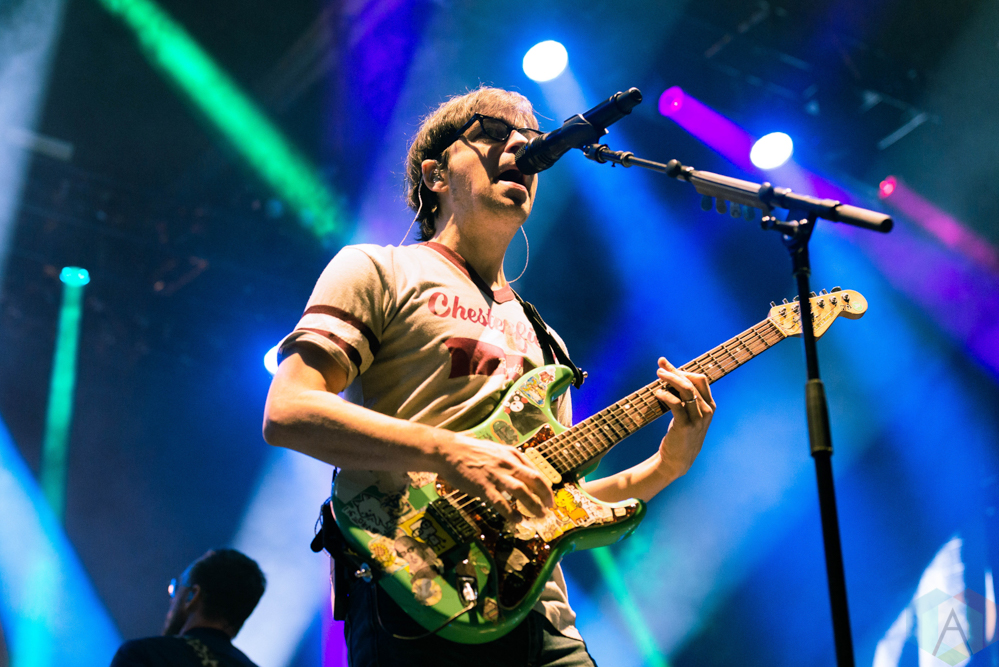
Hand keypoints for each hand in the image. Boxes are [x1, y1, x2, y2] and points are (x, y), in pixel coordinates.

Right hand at [438, 435, 555, 521]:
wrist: (449, 451)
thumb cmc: (471, 451)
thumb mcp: (496, 450)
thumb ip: (510, 461)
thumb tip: (523, 474)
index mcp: (512, 454)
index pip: (536, 471)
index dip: (545, 486)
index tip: (549, 497)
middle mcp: (508, 463)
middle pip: (534, 480)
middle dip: (545, 496)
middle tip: (549, 508)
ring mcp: (496, 475)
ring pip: (522, 492)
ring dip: (533, 505)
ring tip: (539, 516)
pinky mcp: (484, 486)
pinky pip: (501, 502)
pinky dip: (511, 513)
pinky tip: (517, 520)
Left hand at [653, 357, 715, 478]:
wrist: (678, 460)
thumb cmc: (681, 434)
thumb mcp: (689, 415)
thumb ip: (686, 398)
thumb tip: (671, 376)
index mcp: (709, 406)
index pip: (700, 379)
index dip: (683, 369)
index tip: (667, 365)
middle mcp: (707, 411)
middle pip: (692, 382)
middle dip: (675, 371)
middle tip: (660, 367)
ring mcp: (697, 419)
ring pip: (686, 390)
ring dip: (670, 379)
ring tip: (658, 375)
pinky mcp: (685, 426)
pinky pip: (677, 404)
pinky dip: (666, 395)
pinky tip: (657, 393)